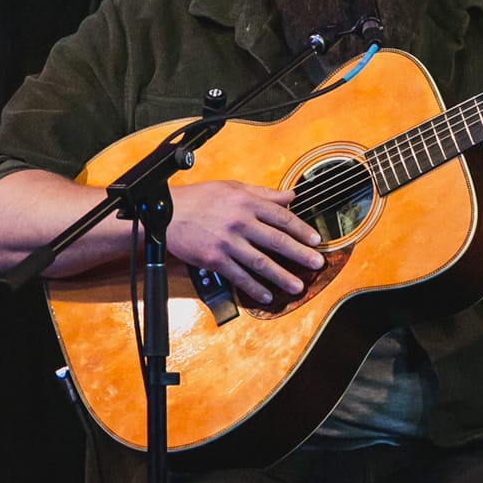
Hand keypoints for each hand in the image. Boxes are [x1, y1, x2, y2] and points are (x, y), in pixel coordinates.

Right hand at [167, 180, 324, 302]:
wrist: (165, 214)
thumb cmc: (199, 198)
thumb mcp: (232, 187)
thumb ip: (263, 193)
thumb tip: (290, 196)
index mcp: (246, 202)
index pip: (282, 217)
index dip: (302, 230)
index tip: (316, 241)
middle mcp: (239, 222)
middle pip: (277, 241)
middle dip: (300, 254)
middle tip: (317, 264)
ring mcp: (227, 242)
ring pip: (261, 262)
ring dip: (282, 276)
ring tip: (297, 286)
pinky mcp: (214, 259)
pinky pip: (239, 276)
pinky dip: (254, 287)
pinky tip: (266, 295)